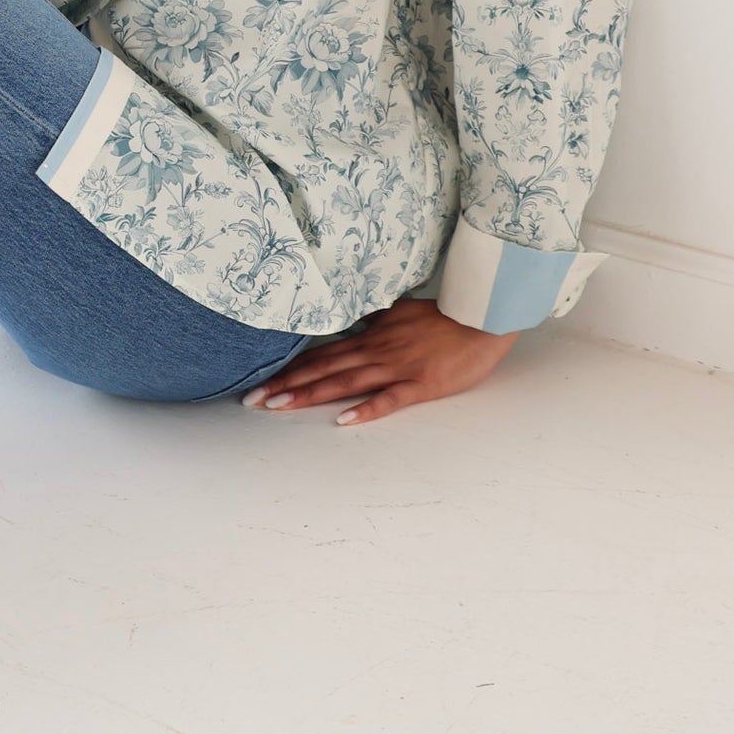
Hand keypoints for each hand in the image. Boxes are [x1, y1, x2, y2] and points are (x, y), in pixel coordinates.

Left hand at [241, 297, 516, 425]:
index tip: (261, 380)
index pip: (321, 353)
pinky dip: (366, 409)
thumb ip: (375, 320)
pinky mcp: (420, 385)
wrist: (481, 316)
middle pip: (322, 368)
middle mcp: (375, 350)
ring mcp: (396, 368)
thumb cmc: (444, 317)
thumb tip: (355, 321)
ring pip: (345, 382)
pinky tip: (343, 421)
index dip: (290, 367)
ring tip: (278, 406)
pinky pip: (389, 399)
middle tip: (251, 399)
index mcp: (370, 336)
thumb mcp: (400, 312)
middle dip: (286, 384)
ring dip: (309, 394)